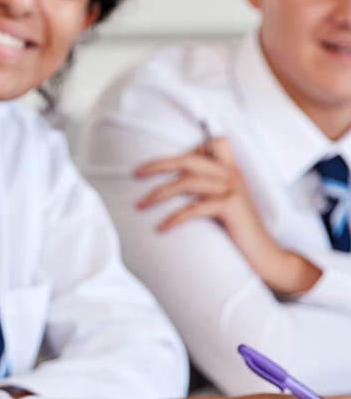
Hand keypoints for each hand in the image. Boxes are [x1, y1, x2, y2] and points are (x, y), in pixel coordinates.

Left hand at [134, 137, 319, 295]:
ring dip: (158, 193)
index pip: (213, 143)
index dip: (188, 148)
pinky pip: (194, 208)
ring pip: (186, 182)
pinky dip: (173, 217)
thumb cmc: (236, 230)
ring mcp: (232, 189)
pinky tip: (160, 228)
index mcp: (230, 170)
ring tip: (139, 205)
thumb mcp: (221, 202)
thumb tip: (170, 184)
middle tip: (134, 174)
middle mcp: (232, 175)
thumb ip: (205, 187)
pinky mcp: (231, 207)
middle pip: (189, 159)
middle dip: (158, 164)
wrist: (264, 255)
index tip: (162, 163)